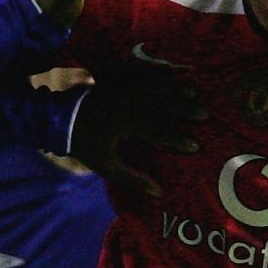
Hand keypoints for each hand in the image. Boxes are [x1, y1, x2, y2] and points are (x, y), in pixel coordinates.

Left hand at [67, 65, 200, 198]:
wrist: (62, 116)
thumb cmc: (85, 143)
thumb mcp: (106, 165)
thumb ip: (133, 178)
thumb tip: (158, 193)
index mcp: (125, 122)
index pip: (158, 130)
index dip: (177, 138)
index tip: (195, 145)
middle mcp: (128, 102)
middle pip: (162, 104)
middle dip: (185, 109)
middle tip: (205, 115)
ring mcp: (124, 88)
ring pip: (156, 87)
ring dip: (176, 90)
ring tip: (195, 94)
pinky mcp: (121, 81)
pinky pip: (145, 75)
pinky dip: (161, 75)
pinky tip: (175, 75)